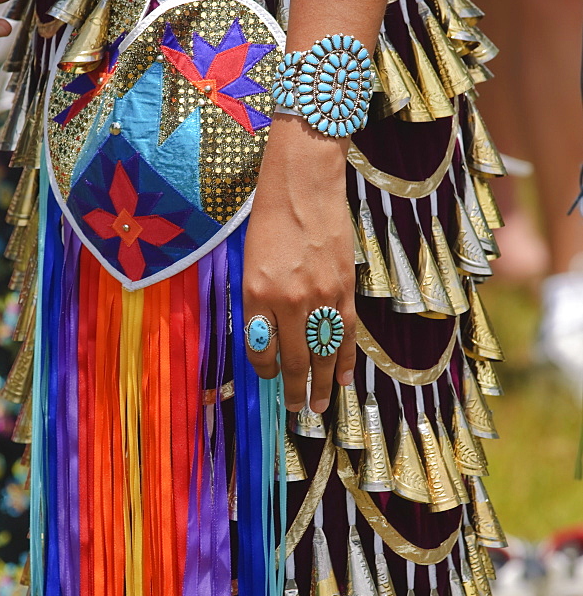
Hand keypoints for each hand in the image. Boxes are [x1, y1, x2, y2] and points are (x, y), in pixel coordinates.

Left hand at [243, 113, 356, 412]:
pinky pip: (345, 334)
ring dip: (319, 384)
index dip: (262, 370)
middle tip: (294, 411)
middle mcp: (287, 301)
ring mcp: (319, 297)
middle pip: (292, 359)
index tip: (266, 378)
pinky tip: (341, 379)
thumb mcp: (249, 262)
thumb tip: (264, 338)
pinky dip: (344, 359)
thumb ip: (256, 302)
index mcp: (255, 293)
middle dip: (292, 389)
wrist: (305, 185)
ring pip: (321, 353)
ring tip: (318, 407)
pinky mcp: (344, 289)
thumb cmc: (269, 219)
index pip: (258, 348)